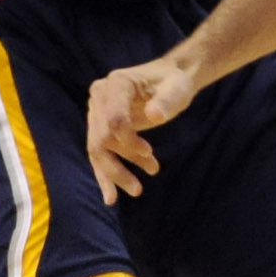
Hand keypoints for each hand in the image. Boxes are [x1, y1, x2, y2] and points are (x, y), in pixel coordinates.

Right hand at [88, 55, 199, 201]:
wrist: (168, 80)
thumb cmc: (174, 82)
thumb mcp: (177, 89)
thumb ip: (167, 101)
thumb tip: (154, 116)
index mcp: (117, 84)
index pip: (113, 117)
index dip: (127, 139)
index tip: (148, 152)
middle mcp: (100, 96)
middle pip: (101, 137)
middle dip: (118, 165)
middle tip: (139, 188)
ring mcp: (97, 111)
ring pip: (98, 149)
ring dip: (116, 172)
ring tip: (136, 190)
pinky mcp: (100, 125)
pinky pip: (99, 152)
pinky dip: (105, 174)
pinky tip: (111, 196)